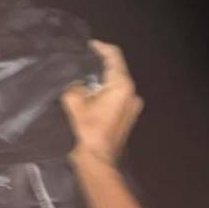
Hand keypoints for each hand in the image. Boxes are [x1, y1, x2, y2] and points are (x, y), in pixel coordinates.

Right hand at [62, 41, 142, 166]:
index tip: (87, 45)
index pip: (114, 56)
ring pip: (117, 84)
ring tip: (83, 77)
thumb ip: (75, 85)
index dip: (100, 48)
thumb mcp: (75, 102)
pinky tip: (91, 93)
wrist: (98, 161)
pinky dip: (106, 91)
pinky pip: (117, 96)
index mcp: (122, 86)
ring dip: (102, 80)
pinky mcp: (128, 115)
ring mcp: (133, 106)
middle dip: (99, 65)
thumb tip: (76, 80)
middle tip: (81, 61)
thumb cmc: (88, 131)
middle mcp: (132, 93)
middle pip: (117, 70)